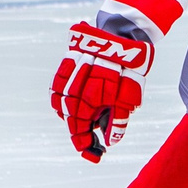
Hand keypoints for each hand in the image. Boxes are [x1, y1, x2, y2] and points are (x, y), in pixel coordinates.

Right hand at [50, 22, 152, 162]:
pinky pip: (57, 87)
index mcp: (88, 100)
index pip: (80, 131)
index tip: (97, 155)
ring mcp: (67, 77)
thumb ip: (117, 121)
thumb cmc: (130, 66)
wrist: (124, 32)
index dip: (87, 147)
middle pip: (70, 121)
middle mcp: (73, 90)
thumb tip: (110, 141)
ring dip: (72, 119)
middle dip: (82, 136)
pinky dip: (62, 100)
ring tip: (85, 127)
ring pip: (60, 105)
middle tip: (96, 146)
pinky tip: (73, 105)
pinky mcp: (66, 64)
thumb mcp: (129, 97)